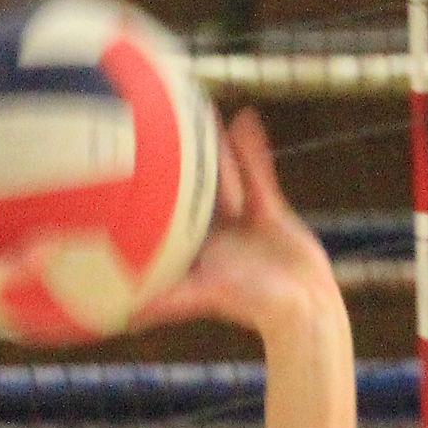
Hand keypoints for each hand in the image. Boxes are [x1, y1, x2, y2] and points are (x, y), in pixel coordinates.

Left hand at [135, 108, 345, 348]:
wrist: (303, 306)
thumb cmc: (252, 307)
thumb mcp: (204, 297)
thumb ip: (167, 302)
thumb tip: (124, 317)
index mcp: (190, 248)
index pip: (163, 211)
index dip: (147, 188)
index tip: (126, 161)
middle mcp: (211, 232)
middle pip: (190, 186)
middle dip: (177, 158)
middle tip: (158, 120)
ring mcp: (239, 219)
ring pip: (224, 175)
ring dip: (214, 148)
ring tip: (201, 110)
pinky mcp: (268, 210)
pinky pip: (258, 173)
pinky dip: (252, 150)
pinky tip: (245, 119)